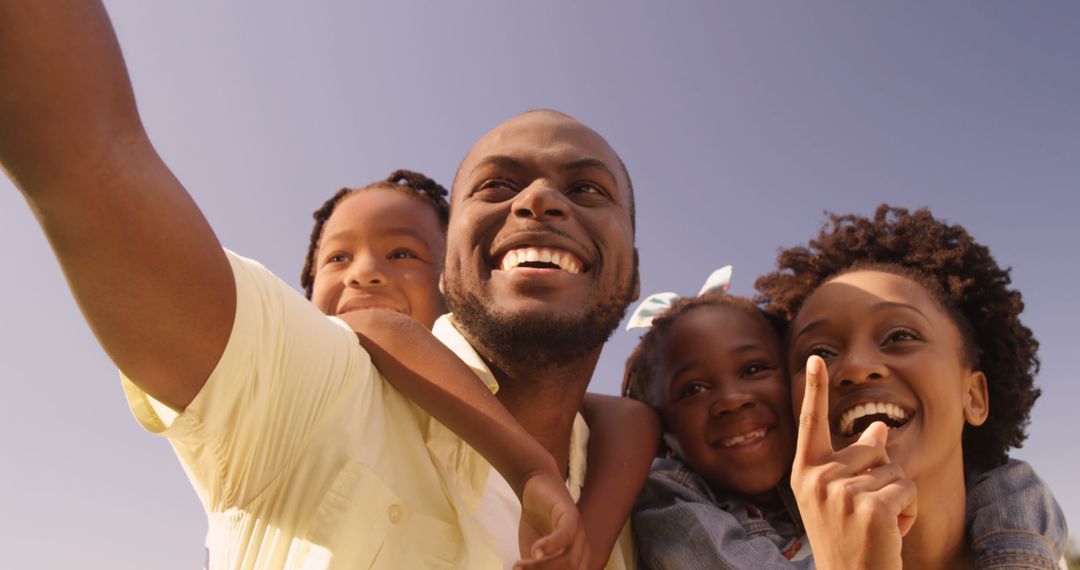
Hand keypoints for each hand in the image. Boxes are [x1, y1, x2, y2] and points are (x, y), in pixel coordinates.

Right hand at [514, 470, 588, 569]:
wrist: (535, 487)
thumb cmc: (535, 524)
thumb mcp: (531, 556)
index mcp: (577, 563)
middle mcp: (583, 551)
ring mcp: (579, 534)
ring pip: (569, 561)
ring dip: (542, 567)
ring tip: (519, 566)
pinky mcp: (571, 516)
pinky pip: (565, 536)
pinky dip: (550, 546)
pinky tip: (534, 551)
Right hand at [791, 356, 917, 569]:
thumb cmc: (849, 540)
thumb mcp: (844, 497)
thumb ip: (857, 462)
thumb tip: (880, 427)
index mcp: (805, 472)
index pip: (811, 423)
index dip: (815, 388)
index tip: (814, 358)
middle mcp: (818, 478)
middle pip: (872, 447)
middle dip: (883, 477)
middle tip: (865, 515)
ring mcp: (841, 492)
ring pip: (894, 470)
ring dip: (897, 499)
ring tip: (877, 527)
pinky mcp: (869, 507)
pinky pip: (907, 489)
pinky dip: (909, 512)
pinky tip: (890, 533)